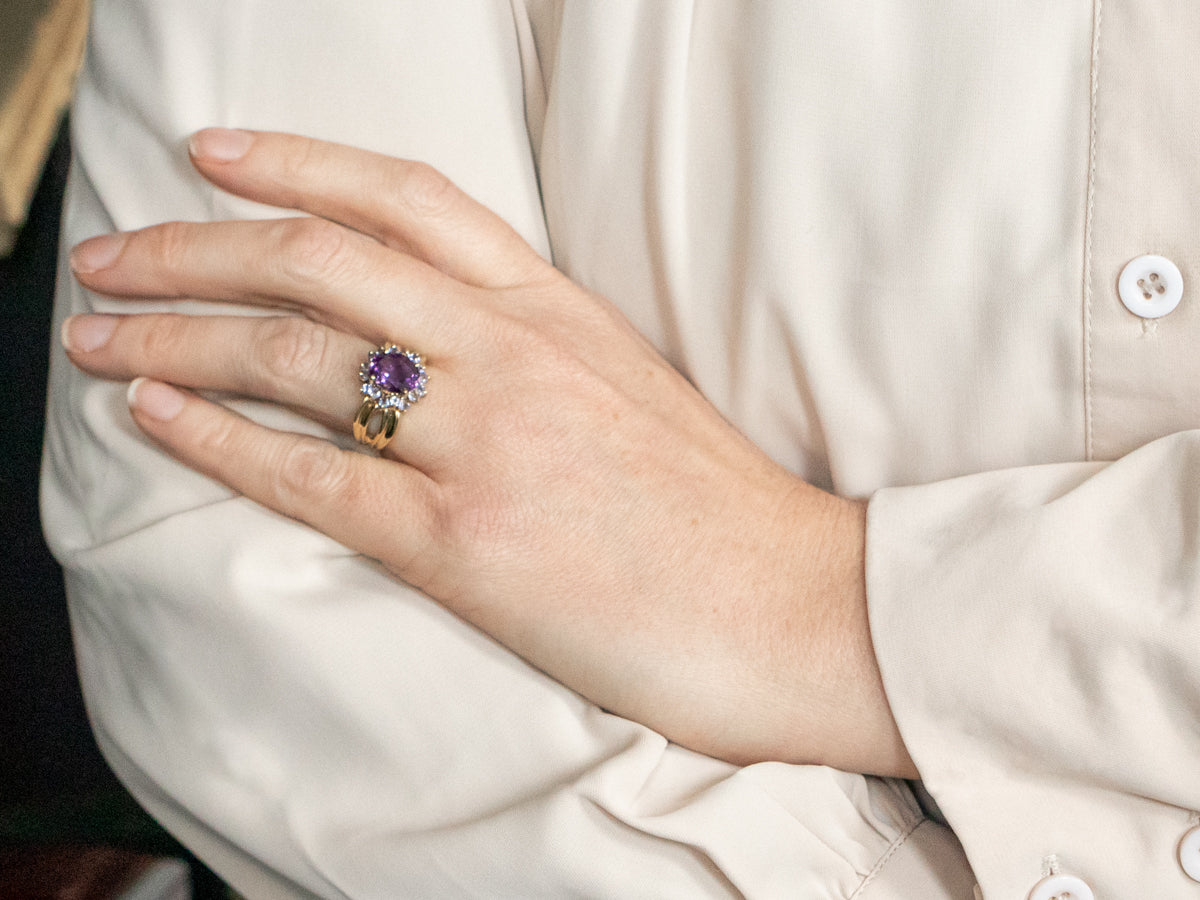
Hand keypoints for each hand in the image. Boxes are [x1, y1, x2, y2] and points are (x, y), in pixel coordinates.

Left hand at [65, 128, 913, 776]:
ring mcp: (487, 443)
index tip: (212, 154)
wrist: (788, 605)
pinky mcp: (464, 544)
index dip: (296, 160)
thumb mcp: (630, 385)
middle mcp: (512, 354)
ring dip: (175, 337)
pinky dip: (215, 438)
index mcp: (555, 310)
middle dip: (192, 249)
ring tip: (99, 334)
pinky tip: (154, 413)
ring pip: (296, 357)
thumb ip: (537, 345)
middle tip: (111, 257)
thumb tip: (442, 334)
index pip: (405, 198)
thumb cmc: (716, 508)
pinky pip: (310, 475)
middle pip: (318, 262)